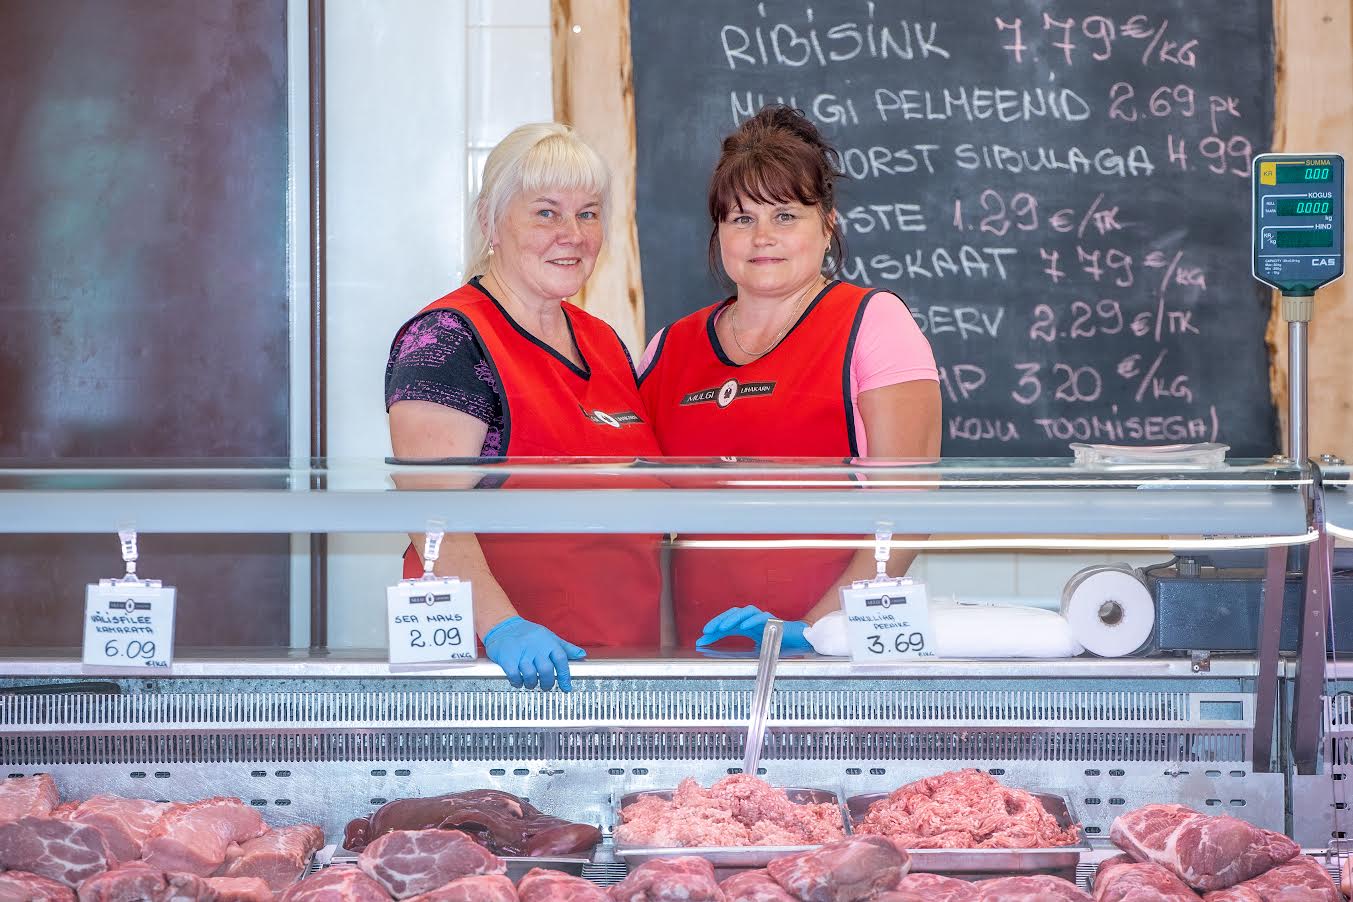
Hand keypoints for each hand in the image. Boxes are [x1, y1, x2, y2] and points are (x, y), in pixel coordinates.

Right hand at [483, 616, 585, 690]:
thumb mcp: (548, 636)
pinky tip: (518, 681)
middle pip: (547, 670)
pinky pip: (515, 676)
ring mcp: (521, 652)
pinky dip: (517, 682)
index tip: (566, 686)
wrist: (503, 626)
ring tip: (531, 683)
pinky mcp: (507, 658)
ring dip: (532, 684)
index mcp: (548, 641)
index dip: (565, 675)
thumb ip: (565, 647)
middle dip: (548, 683)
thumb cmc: (527, 633)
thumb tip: (581, 654)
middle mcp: (536, 646)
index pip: (561, 659)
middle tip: (546, 686)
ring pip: (531, 675)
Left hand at [695, 606, 811, 652]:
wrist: (800, 641)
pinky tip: (743, 625)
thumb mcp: (755, 649)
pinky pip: (761, 617)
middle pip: (732, 614)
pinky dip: (751, 620)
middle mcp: (753, 619)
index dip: (713, 630)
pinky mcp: (774, 620)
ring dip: (732, 619)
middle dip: (718, 621)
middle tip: (706, 631)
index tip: (701, 639)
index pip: (727, 624)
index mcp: (747, 625)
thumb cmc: (778, 643)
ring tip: (722, 627)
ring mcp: (763, 617)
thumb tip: (722, 658)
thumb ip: (742, 651)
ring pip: (744, 612)